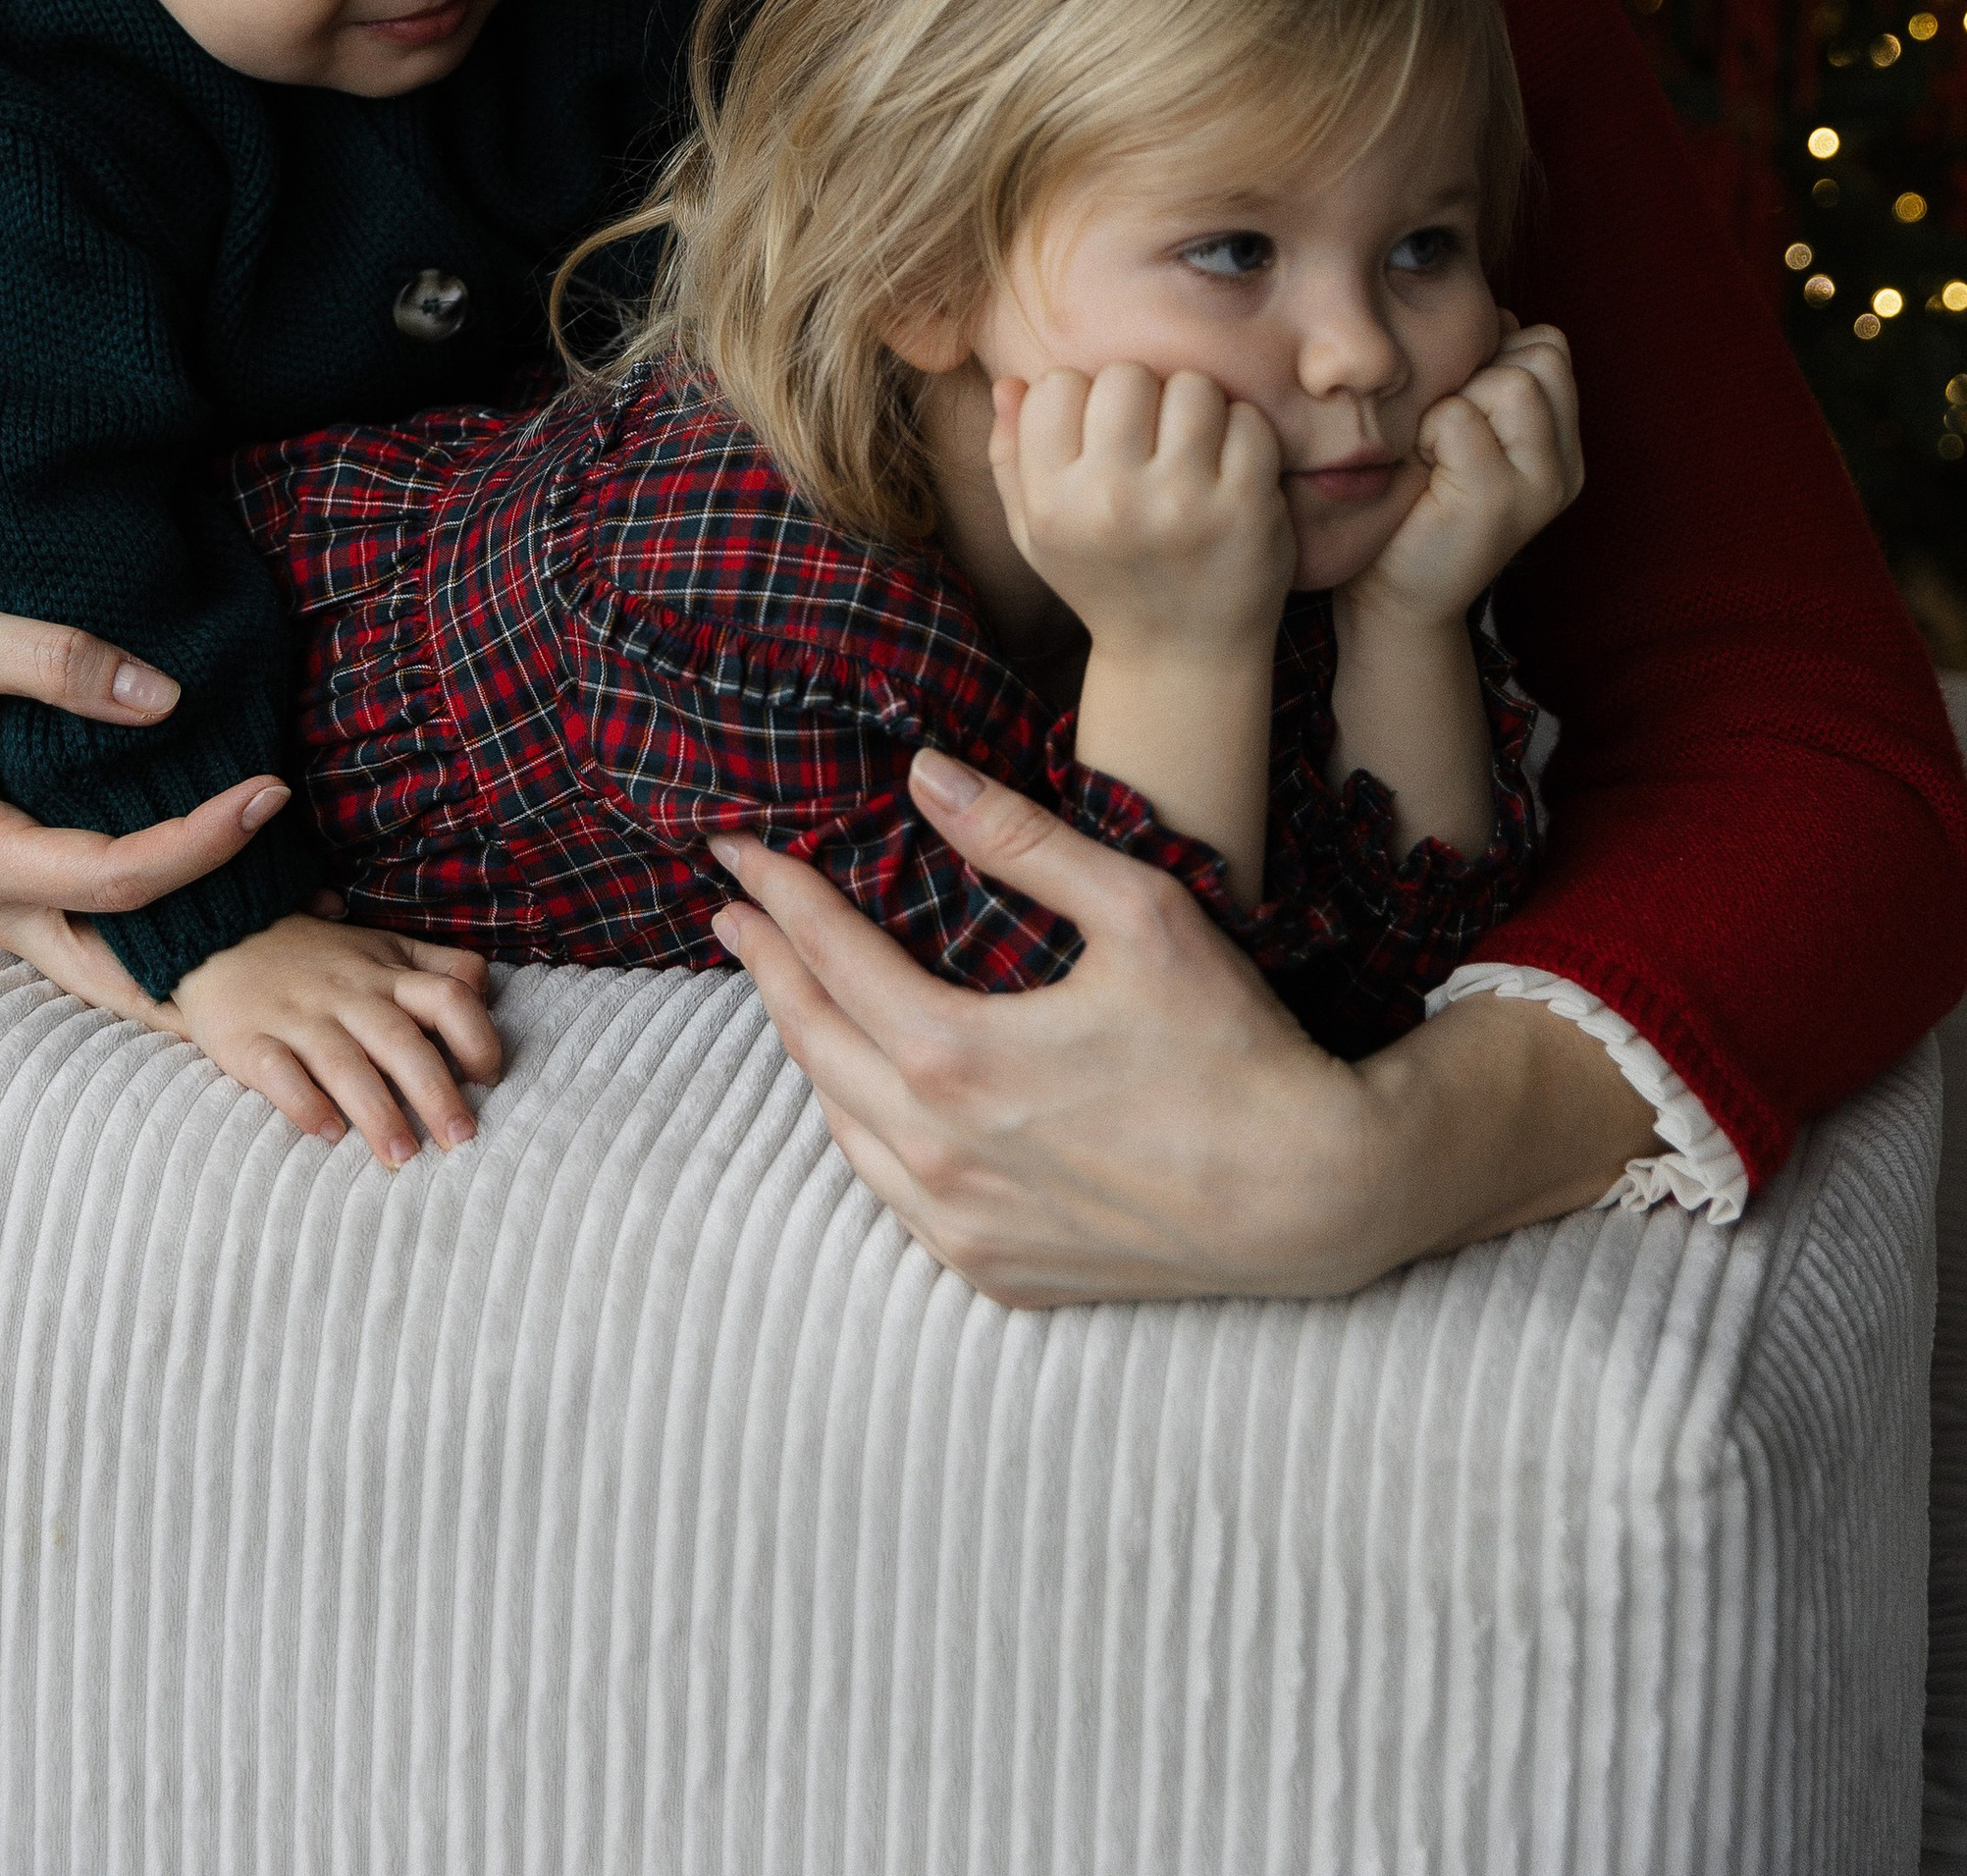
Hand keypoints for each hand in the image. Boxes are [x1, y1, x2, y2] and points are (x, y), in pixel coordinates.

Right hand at [0, 458, 277, 1025]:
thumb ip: (62, 662)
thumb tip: (167, 698)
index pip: (118, 874)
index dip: (203, 841)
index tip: (270, 792)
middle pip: (119, 970)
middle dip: (209, 966)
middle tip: (303, 935)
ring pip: (104, 971)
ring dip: (185, 963)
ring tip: (279, 937)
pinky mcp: (3, 890)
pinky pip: (89, 936)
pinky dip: (153, 934)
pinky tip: (217, 910)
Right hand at [168, 907, 501, 1160]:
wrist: (220, 934)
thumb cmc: (317, 954)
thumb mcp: (382, 946)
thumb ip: (436, 966)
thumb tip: (487, 995)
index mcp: (388, 972)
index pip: (450, 995)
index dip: (478, 1036)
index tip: (489, 1079)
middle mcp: (350, 994)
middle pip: (402, 1041)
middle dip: (436, 1093)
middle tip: (461, 1140)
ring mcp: (300, 1017)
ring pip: (345, 1064)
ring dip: (377, 1112)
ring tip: (402, 1156)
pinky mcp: (250, 1040)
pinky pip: (279, 1073)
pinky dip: (304, 1103)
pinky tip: (327, 1134)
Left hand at [710, 748, 1653, 1304]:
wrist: (1313, 1199)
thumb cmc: (1235, 1046)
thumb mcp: (1138, 912)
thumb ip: (1020, 841)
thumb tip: (924, 774)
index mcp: (957, 1058)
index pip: (829, 958)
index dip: (778, 896)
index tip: (735, 853)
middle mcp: (938, 1154)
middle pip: (812, 1041)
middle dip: (766, 966)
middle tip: (734, 912)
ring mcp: (962, 1226)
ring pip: (843, 1125)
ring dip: (808, 1048)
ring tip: (791, 989)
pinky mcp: (997, 1273)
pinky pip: (893, 1195)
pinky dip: (865, 1131)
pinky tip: (868, 1094)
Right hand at [986, 363, 1293, 654]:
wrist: (1182, 658)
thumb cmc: (1104, 578)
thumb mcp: (1036, 532)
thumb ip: (1009, 456)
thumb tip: (1009, 382)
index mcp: (1053, 504)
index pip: (1056, 386)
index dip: (1080, 398)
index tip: (1097, 434)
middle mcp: (1112, 502)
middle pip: (1126, 375)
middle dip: (1140, 395)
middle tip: (1149, 436)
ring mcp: (1184, 504)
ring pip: (1191, 387)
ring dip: (1194, 408)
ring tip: (1191, 447)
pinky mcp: (1248, 508)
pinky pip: (1247, 420)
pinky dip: (1242, 434)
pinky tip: (1229, 468)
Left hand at [1345, 321, 1582, 638]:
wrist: (1392, 596)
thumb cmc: (1414, 500)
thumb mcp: (1461, 427)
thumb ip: (1488, 374)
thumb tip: (1498, 315)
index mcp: (1561, 445)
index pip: (1550, 346)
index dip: (1495, 356)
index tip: (1458, 405)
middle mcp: (1566, 466)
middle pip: (1541, 353)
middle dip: (1480, 374)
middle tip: (1445, 432)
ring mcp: (1541, 486)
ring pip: (1510, 380)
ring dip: (1454, 402)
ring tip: (1435, 449)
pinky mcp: (1500, 502)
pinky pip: (1459, 416)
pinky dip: (1429, 431)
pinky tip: (1422, 467)